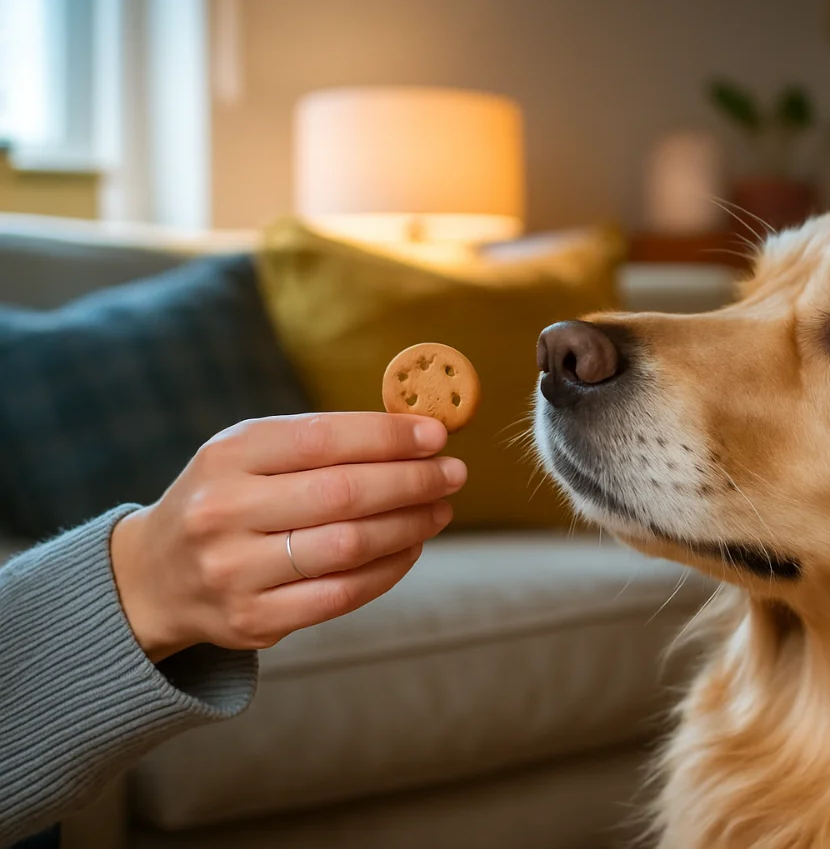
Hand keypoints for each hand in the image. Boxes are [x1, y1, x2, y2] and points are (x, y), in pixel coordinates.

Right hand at [109, 413, 465, 661]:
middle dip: (412, 481)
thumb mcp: (250, 455)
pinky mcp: (252, 619)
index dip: (387, 435)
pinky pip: (342, 594)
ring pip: (349, 546)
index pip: (322, 438)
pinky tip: (411, 548)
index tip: (436, 434)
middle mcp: (224, 511)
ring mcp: (235, 571)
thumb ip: (321, 441)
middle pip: (343, 494)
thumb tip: (416, 432)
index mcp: (227, 456)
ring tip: (439, 509)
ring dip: (409, 526)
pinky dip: (389, 569)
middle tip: (453, 473)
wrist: (153, 577)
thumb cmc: (228, 499)